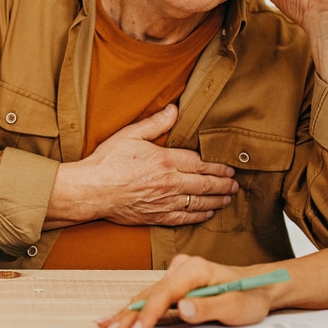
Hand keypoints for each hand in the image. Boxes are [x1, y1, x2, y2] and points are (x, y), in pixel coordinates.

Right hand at [45, 105, 238, 227]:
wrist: (92, 190)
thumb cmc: (107, 161)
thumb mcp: (130, 135)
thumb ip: (155, 123)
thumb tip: (174, 110)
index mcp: (165, 160)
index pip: (200, 164)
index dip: (218, 166)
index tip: (229, 167)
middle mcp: (170, 183)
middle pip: (205, 184)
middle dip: (223, 184)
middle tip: (235, 184)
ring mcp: (164, 201)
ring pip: (199, 202)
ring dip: (217, 200)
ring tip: (228, 198)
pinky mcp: (156, 216)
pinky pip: (185, 218)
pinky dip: (200, 216)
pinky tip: (208, 213)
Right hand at [96, 254, 272, 327]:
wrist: (260, 287)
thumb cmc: (250, 296)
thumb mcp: (236, 306)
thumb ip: (208, 308)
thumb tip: (182, 309)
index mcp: (195, 269)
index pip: (164, 293)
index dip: (148, 314)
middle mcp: (182, 267)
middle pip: (150, 293)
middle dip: (129, 315)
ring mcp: (176, 274)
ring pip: (146, 295)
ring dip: (127, 314)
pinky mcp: (174, 284)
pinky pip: (151, 297)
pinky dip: (135, 310)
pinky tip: (117, 317)